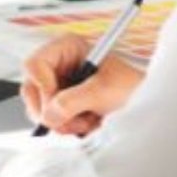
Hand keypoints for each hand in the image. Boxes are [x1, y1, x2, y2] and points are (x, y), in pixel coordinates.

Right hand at [20, 34, 144, 136]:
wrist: (146, 107)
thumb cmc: (131, 89)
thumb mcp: (103, 91)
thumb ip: (73, 101)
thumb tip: (50, 114)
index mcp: (67, 48)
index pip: (34, 65)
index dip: (43, 87)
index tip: (58, 104)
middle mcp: (59, 65)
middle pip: (31, 88)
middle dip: (50, 110)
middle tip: (68, 121)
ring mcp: (59, 86)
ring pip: (39, 108)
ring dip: (62, 121)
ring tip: (88, 120)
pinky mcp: (61, 105)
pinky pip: (49, 120)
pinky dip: (66, 127)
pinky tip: (87, 124)